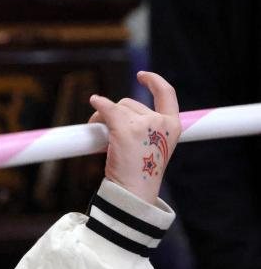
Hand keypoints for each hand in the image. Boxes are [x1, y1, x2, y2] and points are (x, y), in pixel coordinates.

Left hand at [88, 71, 181, 204]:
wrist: (134, 192)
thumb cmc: (139, 174)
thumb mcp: (152, 147)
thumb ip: (145, 129)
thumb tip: (113, 114)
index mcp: (173, 126)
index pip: (167, 94)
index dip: (154, 81)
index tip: (142, 75)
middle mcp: (161, 122)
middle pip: (131, 104)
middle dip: (115, 113)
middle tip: (104, 129)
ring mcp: (144, 124)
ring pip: (117, 108)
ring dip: (103, 117)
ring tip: (99, 134)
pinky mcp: (125, 129)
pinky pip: (108, 109)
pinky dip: (99, 105)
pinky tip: (94, 102)